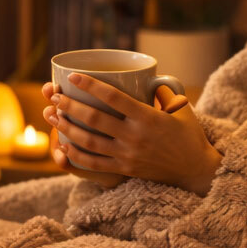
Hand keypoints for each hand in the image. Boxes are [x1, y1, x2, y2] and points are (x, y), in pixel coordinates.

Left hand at [42, 75, 222, 194]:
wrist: (195, 171)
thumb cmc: (189, 136)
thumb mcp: (182, 109)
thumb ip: (165, 91)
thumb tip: (152, 76)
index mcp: (148, 118)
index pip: (113, 98)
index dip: (91, 85)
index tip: (73, 76)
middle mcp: (135, 137)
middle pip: (94, 119)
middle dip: (70, 105)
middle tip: (54, 95)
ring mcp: (127, 155)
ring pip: (89, 141)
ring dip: (67, 128)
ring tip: (51, 116)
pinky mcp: (124, 170)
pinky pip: (94, 164)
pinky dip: (76, 155)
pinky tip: (63, 145)